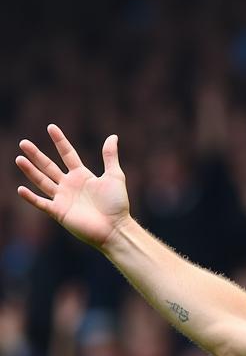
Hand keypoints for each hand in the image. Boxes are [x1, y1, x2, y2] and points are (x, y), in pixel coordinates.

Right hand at [16, 126, 130, 249]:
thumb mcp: (115, 176)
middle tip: (24, 143)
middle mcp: (70, 185)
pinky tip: (20, 189)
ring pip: (42, 181)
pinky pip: (42, 203)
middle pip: (49, 166)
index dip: (60, 141)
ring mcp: (63, 198)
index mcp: (82, 175)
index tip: (51, 127)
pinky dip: (31, 197)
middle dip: (36, 155)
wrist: (115, 228)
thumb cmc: (117, 204)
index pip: (68, 154)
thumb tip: (113, 136)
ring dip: (30, 171)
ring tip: (19, 159)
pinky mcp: (59, 212)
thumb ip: (110, 156)